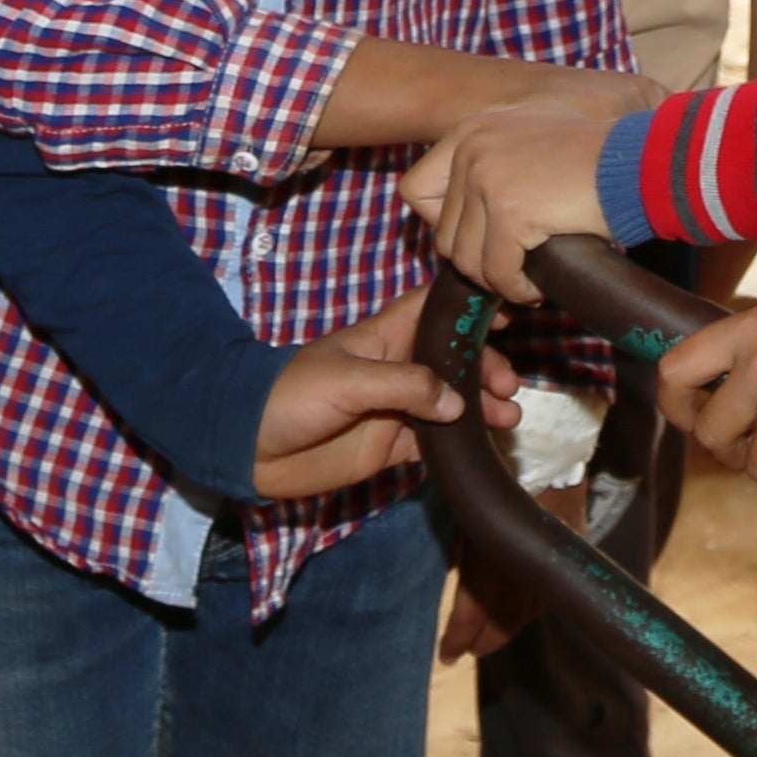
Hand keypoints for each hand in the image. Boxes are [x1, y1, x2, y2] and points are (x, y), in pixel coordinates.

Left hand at [250, 283, 513, 503]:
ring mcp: (395, 409)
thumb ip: (405, 385)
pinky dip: (461, 443)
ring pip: (451, 403)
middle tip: (508, 387)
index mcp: (384, 337)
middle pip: (453, 360)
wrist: (247, 446)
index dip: (468, 309)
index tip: (507, 314)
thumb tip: (458, 403)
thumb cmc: (292, 396)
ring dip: (481, 407)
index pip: (432, 310)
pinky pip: (435, 441)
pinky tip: (484, 448)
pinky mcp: (390, 446)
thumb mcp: (348, 381)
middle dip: (485, 367)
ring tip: (508, 417)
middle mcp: (396, 369)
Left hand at [400, 100, 621, 305]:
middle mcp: (470, 149)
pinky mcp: (510, 210)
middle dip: (477, 262)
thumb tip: (470, 222)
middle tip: (512, 270)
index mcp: (470, 129)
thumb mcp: (532, 138)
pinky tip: (539, 288)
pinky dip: (518, 290)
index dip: (442, 226)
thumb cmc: (599, 155)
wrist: (640, 160)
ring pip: (466, 260)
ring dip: (498, 280)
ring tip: (529, 280)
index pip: (416, 190)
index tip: (478, 239)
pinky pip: (498, 272)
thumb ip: (494, 163)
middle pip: (444, 234)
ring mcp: (487, 178)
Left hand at [440, 477, 589, 661]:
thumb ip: (466, 543)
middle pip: (504, 613)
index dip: (461, 632)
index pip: (477, 601)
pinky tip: (516, 618)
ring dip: (504, 631)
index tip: (447, 653)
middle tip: (461, 653)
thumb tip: (452, 577)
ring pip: (529, 610)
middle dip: (481, 639)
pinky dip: (530, 611)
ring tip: (483, 643)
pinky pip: (550, 593)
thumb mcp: (472, 502)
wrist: (549, 441)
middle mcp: (528, 552)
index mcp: (495, 540)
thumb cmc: (498, 466)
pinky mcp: (575, 547)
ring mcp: (556, 552)